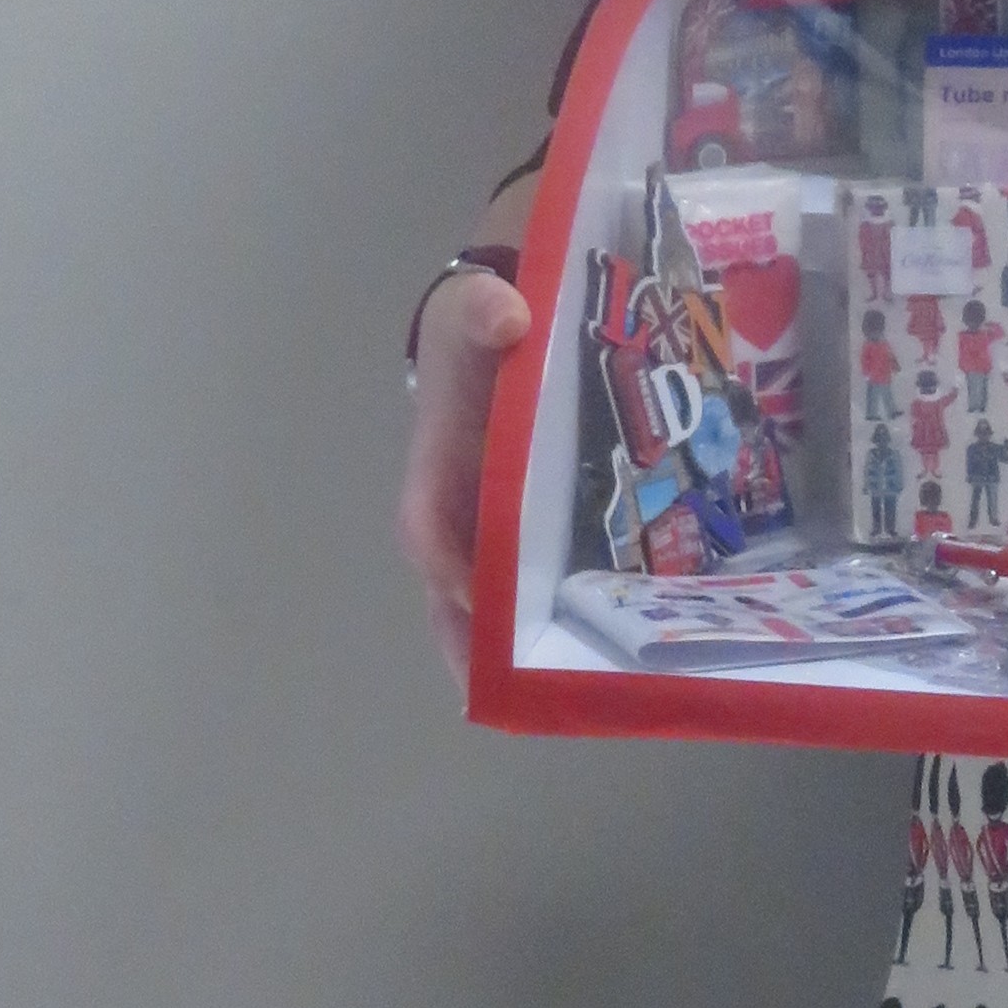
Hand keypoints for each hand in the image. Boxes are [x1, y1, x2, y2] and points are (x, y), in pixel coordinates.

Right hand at [395, 266, 531, 690]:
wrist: (493, 321)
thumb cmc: (479, 324)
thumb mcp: (476, 307)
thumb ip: (486, 311)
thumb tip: (505, 318)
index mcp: (439, 457)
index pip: (426, 521)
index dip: (446, 559)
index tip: (473, 595)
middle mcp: (453, 504)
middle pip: (446, 586)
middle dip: (467, 641)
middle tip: (500, 694)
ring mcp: (482, 521)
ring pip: (480, 599)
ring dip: (503, 649)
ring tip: (546, 700)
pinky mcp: (516, 527)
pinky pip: (519, 582)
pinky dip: (538, 620)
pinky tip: (581, 655)